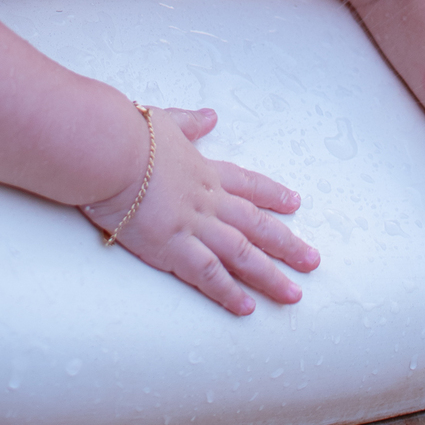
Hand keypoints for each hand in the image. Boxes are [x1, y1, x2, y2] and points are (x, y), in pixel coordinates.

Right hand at [83, 106, 318, 314]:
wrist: (111, 151)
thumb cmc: (131, 134)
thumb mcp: (166, 121)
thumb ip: (190, 122)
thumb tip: (210, 116)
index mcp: (204, 171)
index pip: (247, 184)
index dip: (272, 195)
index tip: (295, 204)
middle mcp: (207, 200)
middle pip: (256, 224)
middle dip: (287, 243)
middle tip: (313, 261)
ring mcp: (194, 225)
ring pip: (242, 254)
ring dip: (270, 275)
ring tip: (293, 294)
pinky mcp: (173, 247)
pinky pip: (209, 274)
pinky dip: (229, 292)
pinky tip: (247, 308)